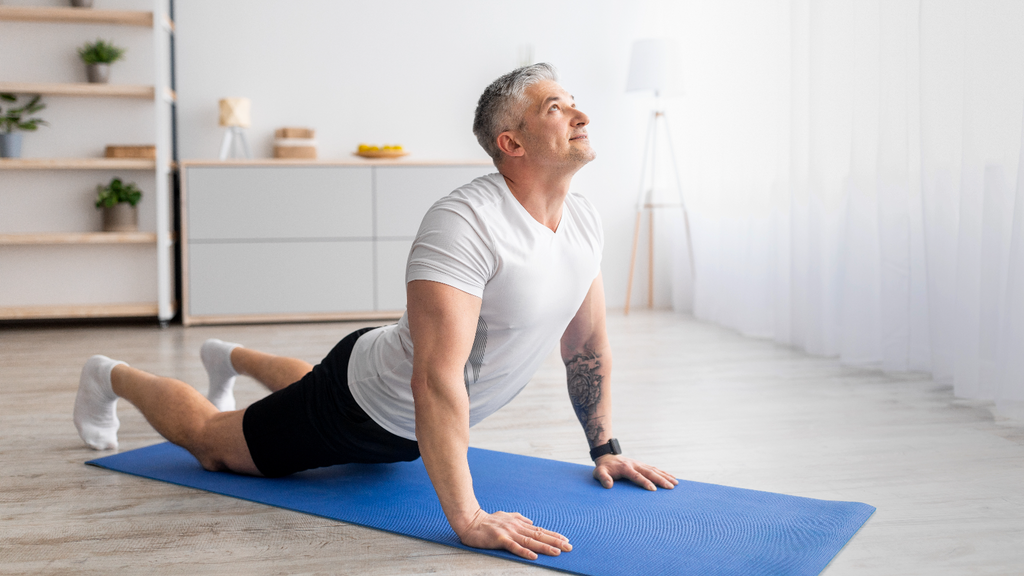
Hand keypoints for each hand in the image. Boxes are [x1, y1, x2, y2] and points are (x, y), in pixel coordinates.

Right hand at [456, 508, 572, 559]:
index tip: (565, 540)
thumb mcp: (506, 516)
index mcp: (518, 523)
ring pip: (530, 541)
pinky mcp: (500, 539)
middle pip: (539, 535)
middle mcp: (516, 527)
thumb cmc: (487, 521)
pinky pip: (514, 546)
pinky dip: (524, 551)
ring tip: (557, 552)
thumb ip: (519, 518)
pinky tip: (534, 556)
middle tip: (569, 547)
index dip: (553, 535)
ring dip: (545, 547)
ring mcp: (508, 533)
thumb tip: (531, 522)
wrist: (470, 521)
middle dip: (555, 541)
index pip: (539, 530)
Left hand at [593, 455, 678, 490]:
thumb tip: (608, 485)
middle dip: (661, 480)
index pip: (636, 476)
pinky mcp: (642, 465)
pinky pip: (655, 469)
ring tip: (675, 483)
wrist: (607, 456)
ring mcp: (640, 464)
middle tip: (670, 487)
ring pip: (655, 470)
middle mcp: (635, 465)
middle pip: (650, 472)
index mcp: (625, 468)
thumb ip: (603, 478)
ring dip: (665, 476)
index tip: (653, 489)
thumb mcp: (598, 472)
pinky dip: (664, 473)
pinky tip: (672, 478)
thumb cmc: (603, 468)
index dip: (645, 482)